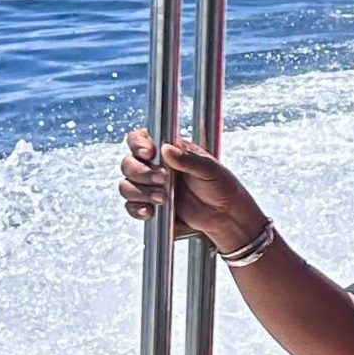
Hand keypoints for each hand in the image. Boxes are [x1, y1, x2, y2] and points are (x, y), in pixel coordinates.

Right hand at [116, 127, 266, 254]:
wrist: (227, 216)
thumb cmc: (222, 187)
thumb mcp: (210, 169)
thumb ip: (188, 159)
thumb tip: (166, 149)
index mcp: (169, 151)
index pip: (141, 139)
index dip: (138, 143)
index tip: (149, 153)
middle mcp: (156, 167)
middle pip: (128, 163)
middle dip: (141, 173)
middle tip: (163, 180)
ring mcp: (151, 187)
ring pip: (126, 185)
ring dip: (140, 192)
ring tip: (163, 199)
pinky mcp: (151, 205)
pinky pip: (132, 206)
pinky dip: (137, 208)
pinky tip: (151, 211)